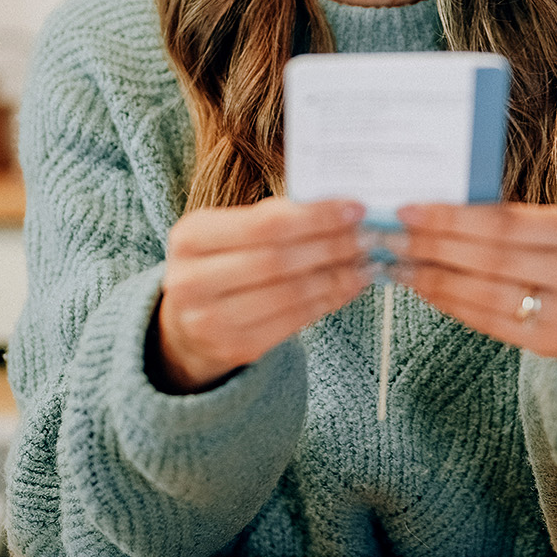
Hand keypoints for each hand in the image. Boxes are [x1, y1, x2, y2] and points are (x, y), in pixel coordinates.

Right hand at [154, 198, 368, 392]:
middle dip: (332, 245)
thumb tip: (342, 209)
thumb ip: (273, 218)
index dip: (316, 216)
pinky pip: (293, 322)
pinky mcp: (234, 348)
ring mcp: (209, 320)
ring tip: (367, 261)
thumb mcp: (229, 232)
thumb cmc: (221, 263)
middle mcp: (191, 279)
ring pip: (290, 293)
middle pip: (279, 259)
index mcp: (190, 236)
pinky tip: (350, 286)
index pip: (264, 224)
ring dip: (337, 276)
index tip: (356, 208)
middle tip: (369, 236)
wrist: (187, 324)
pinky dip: (329, 301)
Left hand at [396, 203, 556, 411]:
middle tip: (390, 238)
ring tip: (399, 266)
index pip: (502, 223)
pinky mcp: (552, 343)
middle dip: (433, 247)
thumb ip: (508, 220)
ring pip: (485, 293)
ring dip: (434, 279)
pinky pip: (490, 322)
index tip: (408, 211)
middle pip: (490, 258)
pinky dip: (452, 304)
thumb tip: (436, 210)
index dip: (451, 218)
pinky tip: (426, 290)